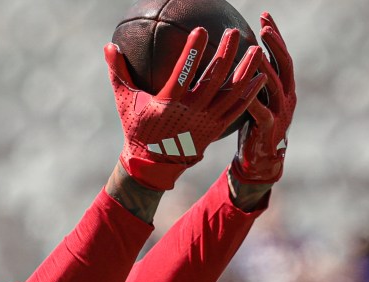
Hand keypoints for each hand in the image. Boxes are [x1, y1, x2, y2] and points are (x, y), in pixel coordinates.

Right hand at [105, 28, 266, 190]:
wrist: (152, 165)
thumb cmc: (137, 129)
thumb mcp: (125, 102)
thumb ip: (118, 73)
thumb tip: (108, 47)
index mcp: (168, 102)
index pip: (184, 71)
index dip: (194, 50)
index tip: (202, 30)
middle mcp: (190, 110)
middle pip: (213, 78)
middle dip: (226, 53)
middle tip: (233, 32)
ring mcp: (206, 120)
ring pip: (231, 92)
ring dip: (245, 70)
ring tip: (255, 50)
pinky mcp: (215, 128)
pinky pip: (236, 109)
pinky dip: (249, 93)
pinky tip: (259, 77)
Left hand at [231, 12, 296, 183]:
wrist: (260, 158)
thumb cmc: (252, 125)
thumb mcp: (253, 98)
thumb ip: (248, 79)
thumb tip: (228, 56)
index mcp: (283, 87)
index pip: (281, 55)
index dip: (275, 36)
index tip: (265, 16)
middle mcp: (286, 96)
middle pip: (284, 64)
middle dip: (276, 44)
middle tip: (265, 27)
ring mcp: (280, 112)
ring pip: (275, 85)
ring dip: (265, 67)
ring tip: (255, 51)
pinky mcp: (268, 128)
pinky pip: (262, 112)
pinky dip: (254, 101)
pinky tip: (245, 90)